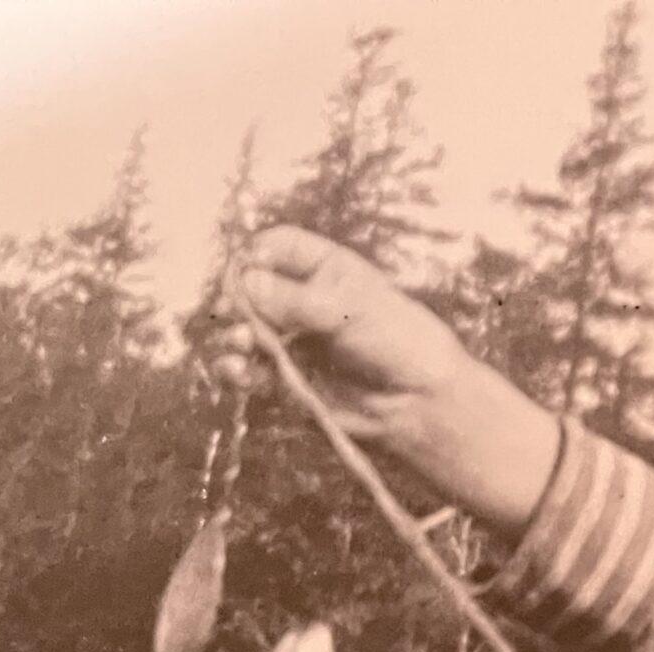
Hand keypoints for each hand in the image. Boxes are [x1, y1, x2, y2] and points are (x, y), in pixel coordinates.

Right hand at [208, 227, 559, 534]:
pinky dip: (236, 371)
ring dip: (232, 336)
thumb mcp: (348, 310)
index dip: (254, 254)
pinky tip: (237, 372)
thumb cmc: (399, 343)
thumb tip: (245, 283)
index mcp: (324, 269)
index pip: (274, 247)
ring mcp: (292, 340)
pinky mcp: (287, 380)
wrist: (422, 403)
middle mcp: (301, 301)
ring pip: (242, 330)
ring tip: (242, 345)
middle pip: (248, 289)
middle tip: (236, 314)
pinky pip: (249, 372)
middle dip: (236, 300)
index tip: (245, 268)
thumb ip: (294, 299)